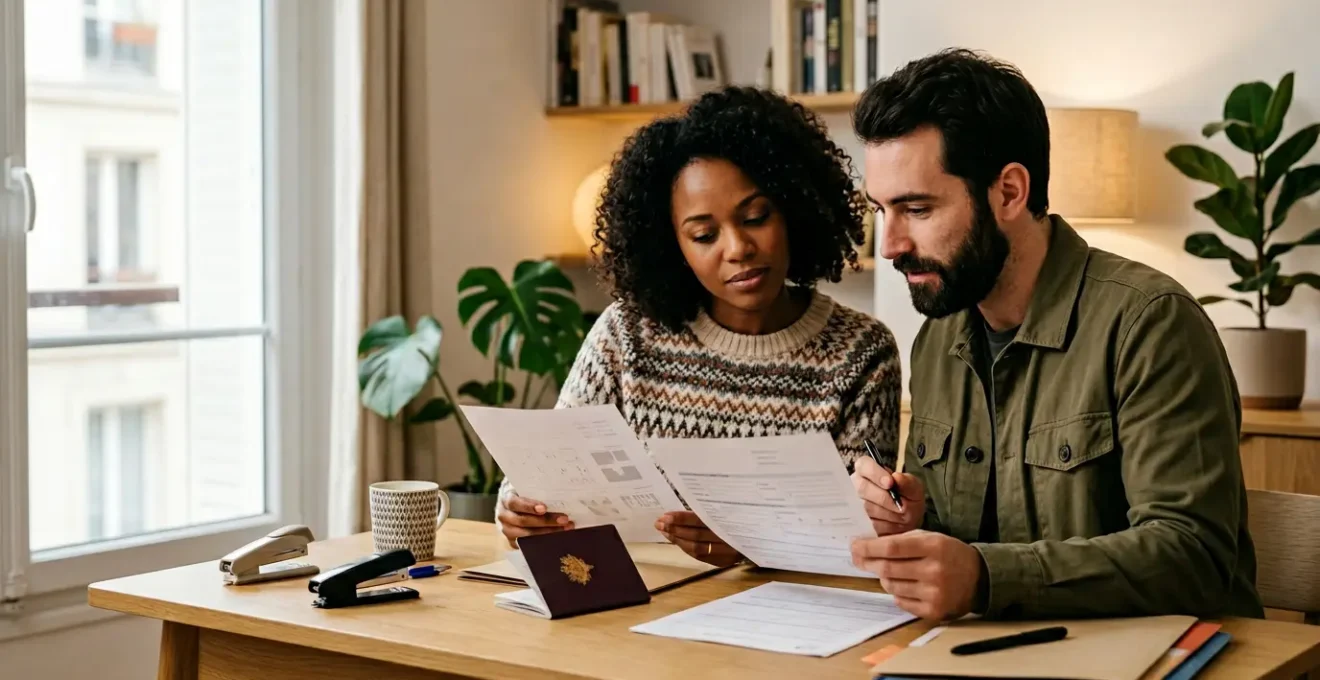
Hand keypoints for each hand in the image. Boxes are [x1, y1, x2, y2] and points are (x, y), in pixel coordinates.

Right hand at [498, 494, 573, 547]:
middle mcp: (504, 516)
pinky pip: (527, 545)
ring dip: (547, 533)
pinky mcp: (513, 542)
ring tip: (565, 529)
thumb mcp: (526, 488)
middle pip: (523, 521)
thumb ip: (537, 490)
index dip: (529, 506)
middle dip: (545, 521)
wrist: (513, 506)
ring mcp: (507, 531)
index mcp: (506, 500)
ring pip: (526, 535)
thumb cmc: (524, 494)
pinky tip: (557, 538)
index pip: (515, 503)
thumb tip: (559, 491)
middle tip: (564, 520)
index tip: (544, 508)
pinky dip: (543, 542)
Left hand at [655, 511, 742, 567]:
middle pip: (696, 536)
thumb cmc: (744, 521)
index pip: (701, 522)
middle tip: (659, 522)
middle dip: (675, 529)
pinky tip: (676, 540)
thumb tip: (684, 510)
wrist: (761, 539)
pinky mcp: (722, 562)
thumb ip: (711, 511)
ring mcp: (725, 553)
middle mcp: (728, 540)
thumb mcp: (731, 511)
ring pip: (696, 548)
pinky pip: (699, 556)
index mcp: (730, 523)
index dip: (682, 519)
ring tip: (664, 531)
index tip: (667, 515)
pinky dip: (686, 548)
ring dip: (677, 539)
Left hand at [850, 530, 985, 620]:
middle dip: (868, 563)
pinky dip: (897, 593)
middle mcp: (934, 571)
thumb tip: (867, 546)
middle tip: (858, 559)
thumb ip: (902, 540)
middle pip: (888, 568)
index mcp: (934, 547)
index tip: (855, 546)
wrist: (979, 579)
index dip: (869, 547)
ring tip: (890, 572)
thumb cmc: (948, 554)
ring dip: (884, 578)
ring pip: (891, 586)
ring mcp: (934, 593)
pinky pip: (900, 601)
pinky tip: (905, 585)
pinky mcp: (933, 611)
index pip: (892, 547)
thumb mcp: (931, 538)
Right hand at [852, 456, 924, 535]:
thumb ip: (908, 482)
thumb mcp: (914, 487)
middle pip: (862, 488)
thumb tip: (897, 478)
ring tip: (901, 514)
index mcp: (867, 469)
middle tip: (901, 505)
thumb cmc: (907, 497)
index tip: (890, 483)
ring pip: (866, 508)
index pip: (864, 465)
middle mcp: (856, 484)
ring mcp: (854, 504)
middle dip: (884, 498)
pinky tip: (894, 523)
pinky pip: (869, 524)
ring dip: (888, 513)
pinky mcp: (857, 522)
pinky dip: (886, 525)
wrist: (906, 519)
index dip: (876, 473)